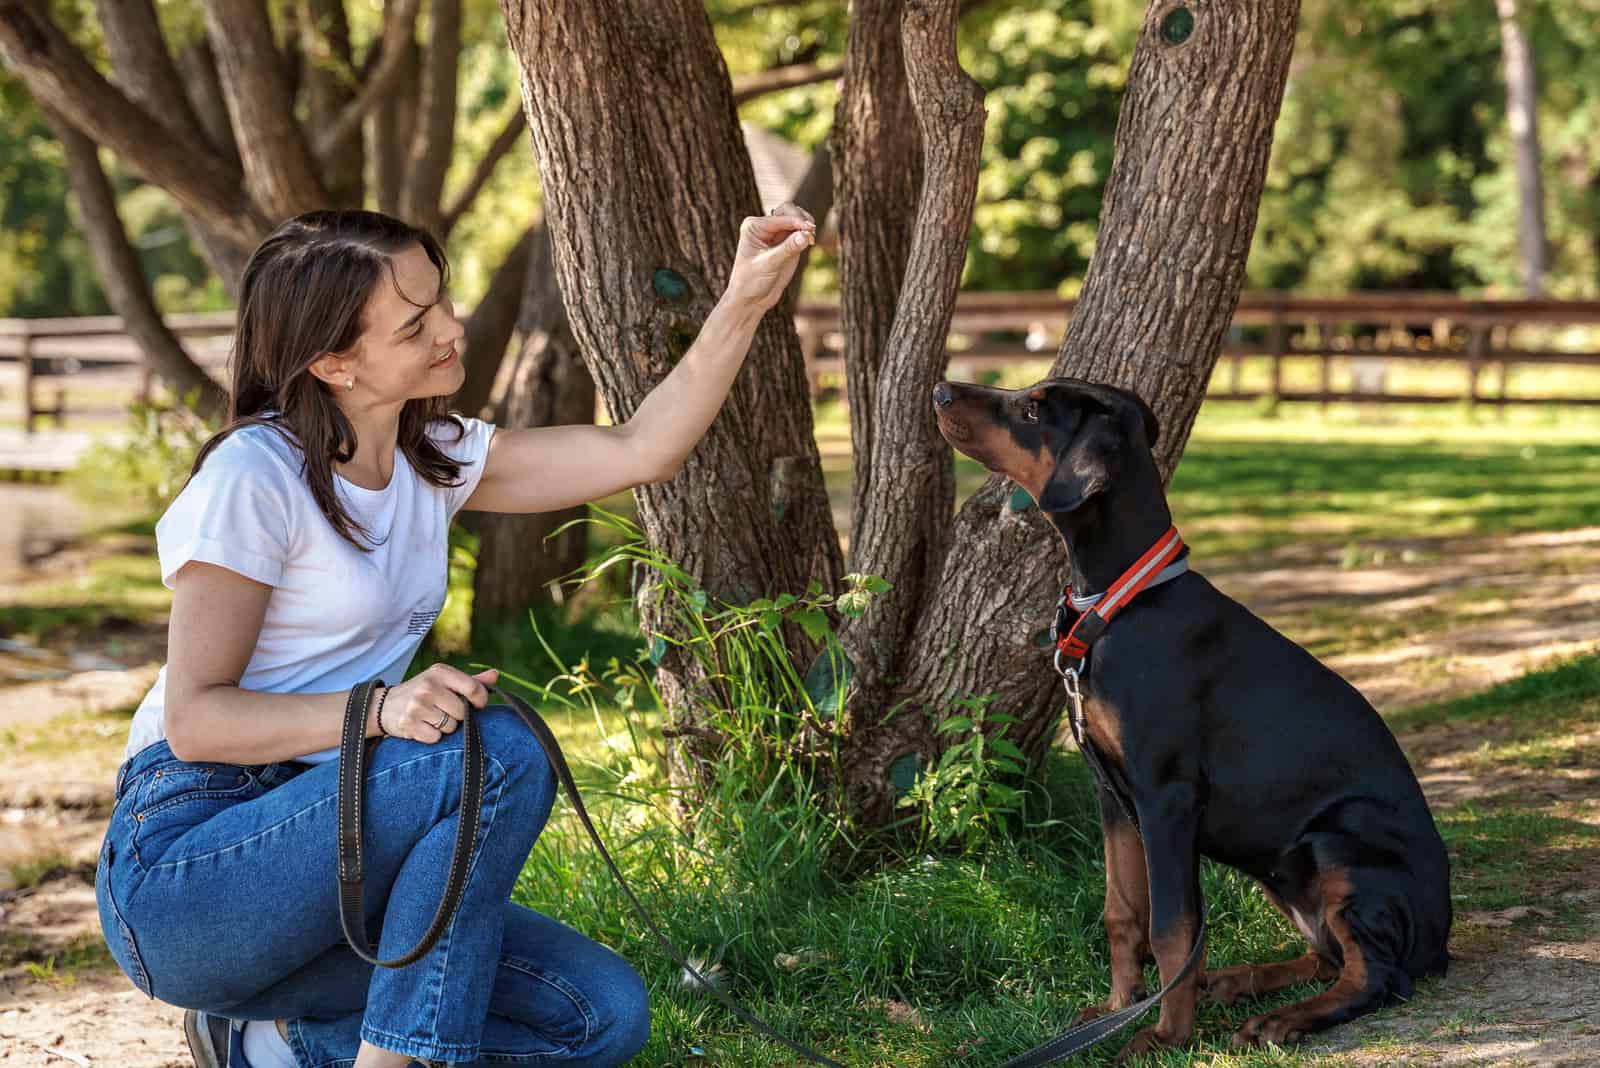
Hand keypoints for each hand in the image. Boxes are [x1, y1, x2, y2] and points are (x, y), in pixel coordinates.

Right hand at [375, 665, 497, 742]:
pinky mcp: (409, 723)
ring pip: (450, 727)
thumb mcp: (444, 680)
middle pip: (462, 712)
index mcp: (440, 672)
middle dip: (457, 716)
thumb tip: (495, 675)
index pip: (473, 688)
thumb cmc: (422, 692)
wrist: (384, 706)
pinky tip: (422, 726)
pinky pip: (435, 738)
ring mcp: (417, 705)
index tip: (477, 705)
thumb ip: (471, 680)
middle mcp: (428, 686)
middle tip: (443, 711)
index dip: (480, 701)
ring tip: (431, 718)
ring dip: (444, 727)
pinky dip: (432, 736)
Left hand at [722, 203, 816, 314]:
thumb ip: (787, 249)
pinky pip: (800, 232)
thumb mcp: (768, 264)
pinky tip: (811, 242)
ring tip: (811, 237)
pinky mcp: (786, 244)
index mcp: (753, 226)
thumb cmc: (751, 281)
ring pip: (796, 219)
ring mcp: (776, 234)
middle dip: (801, 219)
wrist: (750, 299)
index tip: (810, 229)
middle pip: (788, 211)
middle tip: (811, 232)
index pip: (780, 217)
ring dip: (806, 224)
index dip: (796, 221)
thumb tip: (805, 235)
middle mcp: (764, 226)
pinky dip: (807, 234)